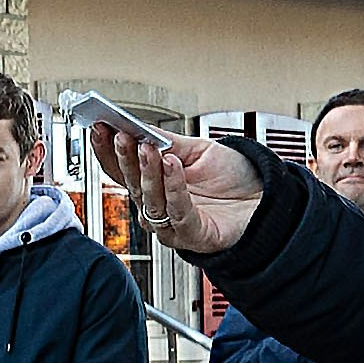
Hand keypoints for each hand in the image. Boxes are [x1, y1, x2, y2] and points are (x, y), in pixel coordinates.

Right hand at [109, 125, 260, 257]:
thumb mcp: (197, 151)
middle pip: (131, 185)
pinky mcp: (194, 236)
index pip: (121, 170)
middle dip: (124, 159)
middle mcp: (157, 208)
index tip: (98, 128)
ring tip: (148, 148)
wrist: (265, 199)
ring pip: (151, 200)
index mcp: (153, 187)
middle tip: (119, 135)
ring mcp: (173, 225)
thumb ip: (167, 142)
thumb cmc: (232, 179)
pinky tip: (173, 165)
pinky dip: (174, 188)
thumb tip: (136, 126)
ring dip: (147, 172)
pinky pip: (178, 212)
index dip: (106, 150)